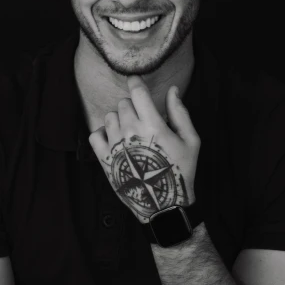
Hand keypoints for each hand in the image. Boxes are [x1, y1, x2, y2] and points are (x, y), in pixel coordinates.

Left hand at [88, 75, 200, 223]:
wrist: (163, 204)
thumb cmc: (180, 170)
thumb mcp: (190, 141)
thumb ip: (180, 113)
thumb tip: (172, 90)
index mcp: (152, 124)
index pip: (136, 92)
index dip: (135, 82)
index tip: (135, 80)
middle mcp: (130, 131)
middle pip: (123, 103)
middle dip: (132, 107)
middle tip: (143, 120)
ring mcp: (115, 145)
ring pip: (109, 117)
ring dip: (119, 120)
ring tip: (130, 133)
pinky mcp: (104, 159)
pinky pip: (95, 134)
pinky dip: (102, 133)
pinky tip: (114, 140)